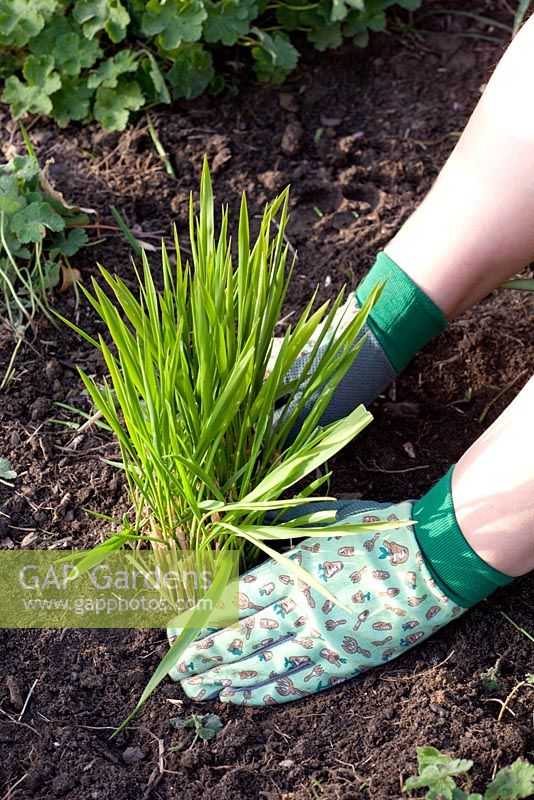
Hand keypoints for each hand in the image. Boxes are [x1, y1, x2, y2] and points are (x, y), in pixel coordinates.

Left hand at [169, 500, 463, 705]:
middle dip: (203, 655)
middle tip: (175, 667)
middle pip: (241, 638)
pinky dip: (267, 692)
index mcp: (295, 569)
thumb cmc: (379, 528)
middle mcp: (304, 609)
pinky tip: (242, 697)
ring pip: (264, 667)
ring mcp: (326, 640)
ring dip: (226, 679)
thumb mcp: (323, 518)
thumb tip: (235, 520)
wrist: (434, 558)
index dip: (199, 619)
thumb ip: (280, 527)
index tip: (174, 628)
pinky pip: (300, 682)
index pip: (232, 601)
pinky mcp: (346, 660)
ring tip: (197, 689)